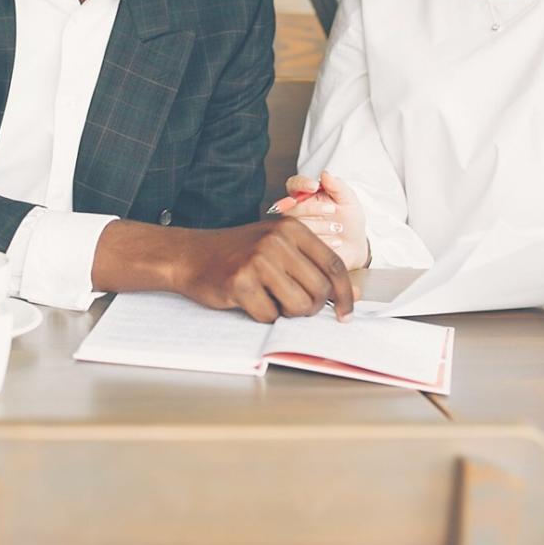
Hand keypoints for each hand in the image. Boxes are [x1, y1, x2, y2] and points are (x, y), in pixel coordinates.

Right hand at [172, 219, 356, 323]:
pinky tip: (250, 301)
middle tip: (296, 307)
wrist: (191, 255)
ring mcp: (258, 260)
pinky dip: (263, 316)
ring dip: (289, 314)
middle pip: (320, 290)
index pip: (334, 266)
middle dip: (312, 308)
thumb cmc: (238, 254)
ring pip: (299, 306)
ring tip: (272, 301)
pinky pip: (269, 316)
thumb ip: (313, 267)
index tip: (346, 314)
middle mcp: (277, 241)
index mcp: (292, 228)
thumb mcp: (278, 248)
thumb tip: (352, 295)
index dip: (345, 295)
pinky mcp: (240, 282)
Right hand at [271, 171, 368, 270]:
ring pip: (296, 225)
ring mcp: (297, 229)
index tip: (314, 186)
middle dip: (312, 208)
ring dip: (319, 226)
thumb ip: (337, 186)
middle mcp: (298, 211)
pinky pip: (304, 243)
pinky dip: (323, 241)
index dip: (301, 184)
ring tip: (338, 228)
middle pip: (291, 207)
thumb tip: (325, 173)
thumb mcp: (349, 200)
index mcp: (306, 195)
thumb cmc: (350, 219)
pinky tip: (337, 241)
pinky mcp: (301, 247)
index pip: (294, 184)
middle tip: (332, 210)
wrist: (355, 246)